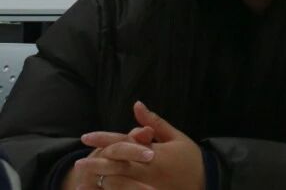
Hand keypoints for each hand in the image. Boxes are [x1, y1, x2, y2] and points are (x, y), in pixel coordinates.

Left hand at [74, 101, 204, 189]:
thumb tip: (136, 105)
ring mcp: (147, 186)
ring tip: (83, 177)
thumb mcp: (176, 137)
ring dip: (99, 179)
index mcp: (155, 152)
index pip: (125, 143)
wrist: (206, 181)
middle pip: (117, 165)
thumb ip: (154, 123)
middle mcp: (149, 170)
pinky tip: (98, 189)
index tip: (86, 137)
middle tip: (78, 162)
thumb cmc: (190, 158)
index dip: (104, 139)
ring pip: (118, 183)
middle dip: (96, 162)